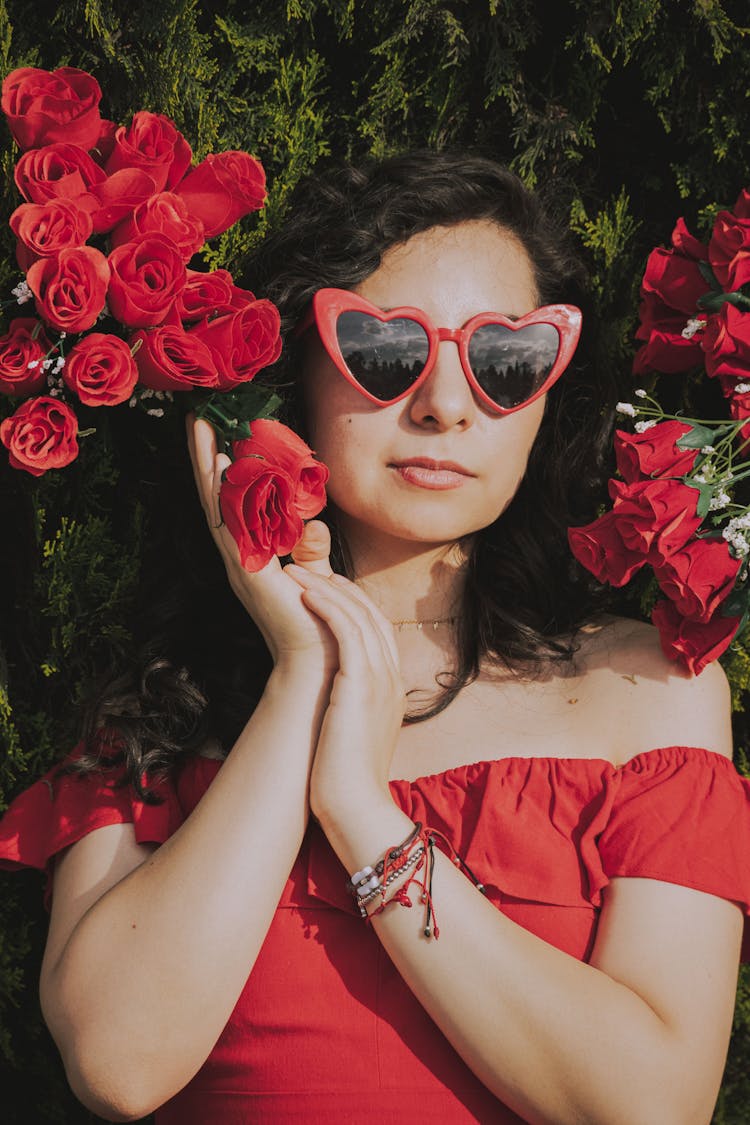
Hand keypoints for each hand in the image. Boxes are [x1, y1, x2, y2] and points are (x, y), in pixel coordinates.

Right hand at [187, 415, 337, 668]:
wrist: (318, 660)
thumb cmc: (317, 620)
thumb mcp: (315, 575)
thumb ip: (310, 549)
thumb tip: (314, 525)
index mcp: (250, 557)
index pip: (229, 504)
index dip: (219, 470)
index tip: (215, 432)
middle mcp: (238, 557)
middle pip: (214, 497)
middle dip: (204, 456)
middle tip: (197, 416)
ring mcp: (240, 563)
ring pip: (217, 503)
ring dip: (208, 464)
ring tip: (201, 427)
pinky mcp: (251, 571)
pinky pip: (234, 524)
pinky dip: (226, 494)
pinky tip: (223, 465)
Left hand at [284, 566, 405, 819]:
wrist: (357, 810)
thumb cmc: (345, 783)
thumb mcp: (352, 737)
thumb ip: (348, 712)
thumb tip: (327, 704)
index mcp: (392, 690)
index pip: (377, 631)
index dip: (353, 603)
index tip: (327, 588)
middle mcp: (391, 680)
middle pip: (371, 615)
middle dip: (340, 586)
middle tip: (309, 568)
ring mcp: (380, 681)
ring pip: (359, 616)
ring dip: (327, 589)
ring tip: (298, 572)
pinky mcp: (360, 686)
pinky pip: (348, 632)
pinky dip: (328, 608)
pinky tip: (307, 595)